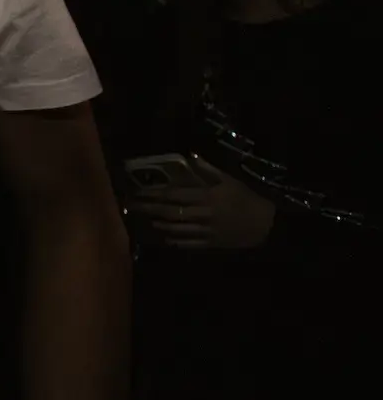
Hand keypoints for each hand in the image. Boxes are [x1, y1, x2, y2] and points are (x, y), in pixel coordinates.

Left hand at [126, 157, 274, 249]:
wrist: (267, 225)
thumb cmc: (247, 199)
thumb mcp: (230, 180)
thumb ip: (208, 169)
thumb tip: (191, 156)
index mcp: (206, 197)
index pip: (174, 195)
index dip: (154, 193)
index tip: (138, 191)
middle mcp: (202, 215)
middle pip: (169, 212)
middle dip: (148, 208)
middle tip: (130, 206)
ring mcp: (205, 231)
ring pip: (175, 229)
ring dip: (158, 224)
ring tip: (145, 219)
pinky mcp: (211, 244)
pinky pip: (188, 243)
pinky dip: (174, 240)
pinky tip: (164, 237)